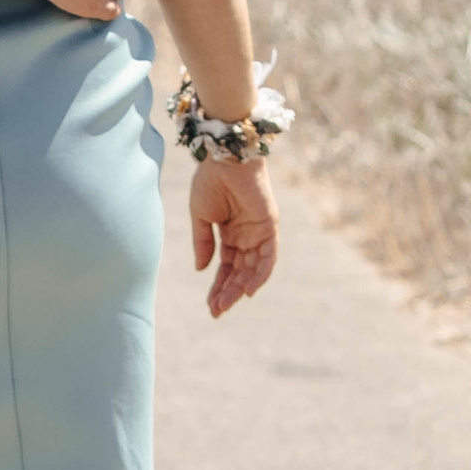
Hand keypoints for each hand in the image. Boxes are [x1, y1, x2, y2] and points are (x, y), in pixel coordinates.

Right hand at [190, 157, 278, 317]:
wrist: (224, 158)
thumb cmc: (210, 181)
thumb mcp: (200, 217)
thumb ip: (203, 243)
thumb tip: (202, 270)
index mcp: (229, 233)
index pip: (226, 267)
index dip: (218, 286)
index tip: (210, 306)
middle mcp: (246, 235)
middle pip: (239, 272)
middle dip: (227, 292)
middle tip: (216, 312)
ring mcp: (259, 232)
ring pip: (253, 268)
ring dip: (241, 287)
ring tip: (227, 304)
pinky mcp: (269, 226)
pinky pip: (268, 256)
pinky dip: (260, 274)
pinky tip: (248, 289)